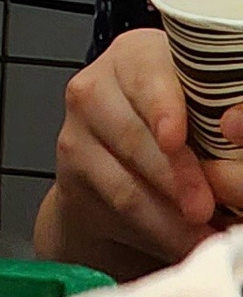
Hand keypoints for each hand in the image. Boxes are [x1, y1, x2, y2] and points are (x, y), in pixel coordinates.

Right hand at [39, 27, 242, 273]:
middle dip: (177, 176)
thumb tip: (237, 134)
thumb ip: (216, 118)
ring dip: (171, 214)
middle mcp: (97, 84)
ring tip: (205, 233)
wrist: (125, 163)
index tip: (175, 138)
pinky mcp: (71, 171)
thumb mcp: (202, 111)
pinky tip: (186, 241)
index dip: (163, 107)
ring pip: (125, 177)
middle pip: (135, 133)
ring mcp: (77, 128)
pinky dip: (158, 229)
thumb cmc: (181, 129)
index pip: (146, 75)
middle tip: (206, 207)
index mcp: (136, 55)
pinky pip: (118, 205)